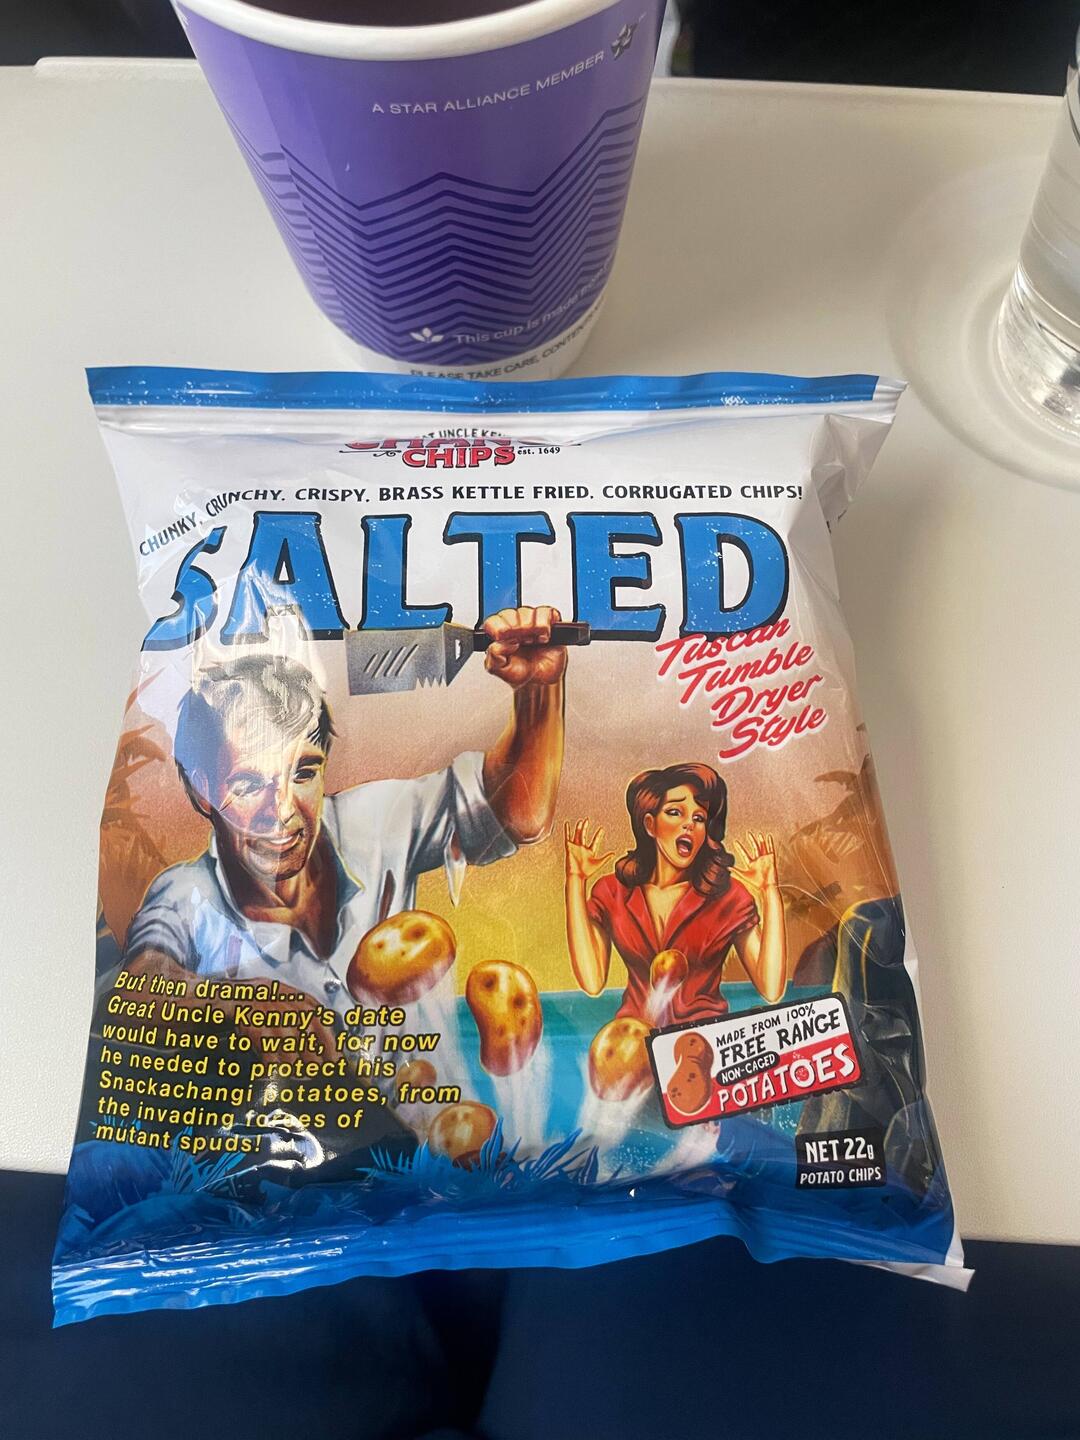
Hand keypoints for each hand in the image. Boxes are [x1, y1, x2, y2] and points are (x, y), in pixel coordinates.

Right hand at [123, 951, 339, 1059]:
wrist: (160, 1004)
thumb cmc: (200, 1019)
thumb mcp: (238, 1026)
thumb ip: (261, 1034)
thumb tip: (290, 1057)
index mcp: (264, 991)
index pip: (305, 1003)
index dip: (323, 1027)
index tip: (333, 1053)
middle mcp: (255, 989)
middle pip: (299, 1008)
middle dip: (316, 1038)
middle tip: (325, 1066)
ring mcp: (238, 995)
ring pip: (279, 1015)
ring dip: (294, 1046)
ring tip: (301, 1070)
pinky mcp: (220, 1005)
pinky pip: (251, 1023)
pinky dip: (266, 1044)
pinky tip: (273, 1064)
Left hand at [483, 605, 567, 688]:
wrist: (542, 682)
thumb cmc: (522, 674)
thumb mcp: (501, 671)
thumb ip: (493, 657)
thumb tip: (499, 643)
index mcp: (499, 635)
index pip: (493, 621)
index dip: (498, 628)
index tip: (504, 638)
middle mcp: (514, 626)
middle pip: (510, 613)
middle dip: (516, 629)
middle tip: (521, 642)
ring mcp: (531, 623)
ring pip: (527, 611)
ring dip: (531, 628)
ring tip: (533, 641)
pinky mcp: (549, 622)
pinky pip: (546, 612)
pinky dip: (545, 624)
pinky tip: (543, 637)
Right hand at [565, 819, 614, 881]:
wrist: (577, 876)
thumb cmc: (587, 872)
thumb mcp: (599, 863)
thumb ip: (606, 858)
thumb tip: (614, 854)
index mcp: (590, 852)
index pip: (595, 841)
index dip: (598, 835)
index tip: (601, 829)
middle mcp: (582, 848)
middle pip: (584, 835)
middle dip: (586, 828)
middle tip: (587, 820)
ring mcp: (576, 847)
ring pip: (577, 835)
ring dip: (579, 828)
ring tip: (581, 821)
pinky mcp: (569, 847)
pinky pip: (567, 837)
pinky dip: (567, 831)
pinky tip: (567, 824)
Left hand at [731, 832, 778, 896]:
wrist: (767, 887)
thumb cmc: (756, 884)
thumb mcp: (744, 876)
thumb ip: (736, 871)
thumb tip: (727, 868)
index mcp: (751, 864)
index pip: (744, 854)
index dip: (740, 848)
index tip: (735, 842)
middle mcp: (758, 861)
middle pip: (754, 848)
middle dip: (751, 841)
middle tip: (748, 833)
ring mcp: (765, 859)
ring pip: (762, 847)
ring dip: (761, 841)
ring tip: (759, 834)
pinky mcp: (771, 859)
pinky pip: (771, 849)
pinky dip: (770, 843)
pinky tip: (768, 837)